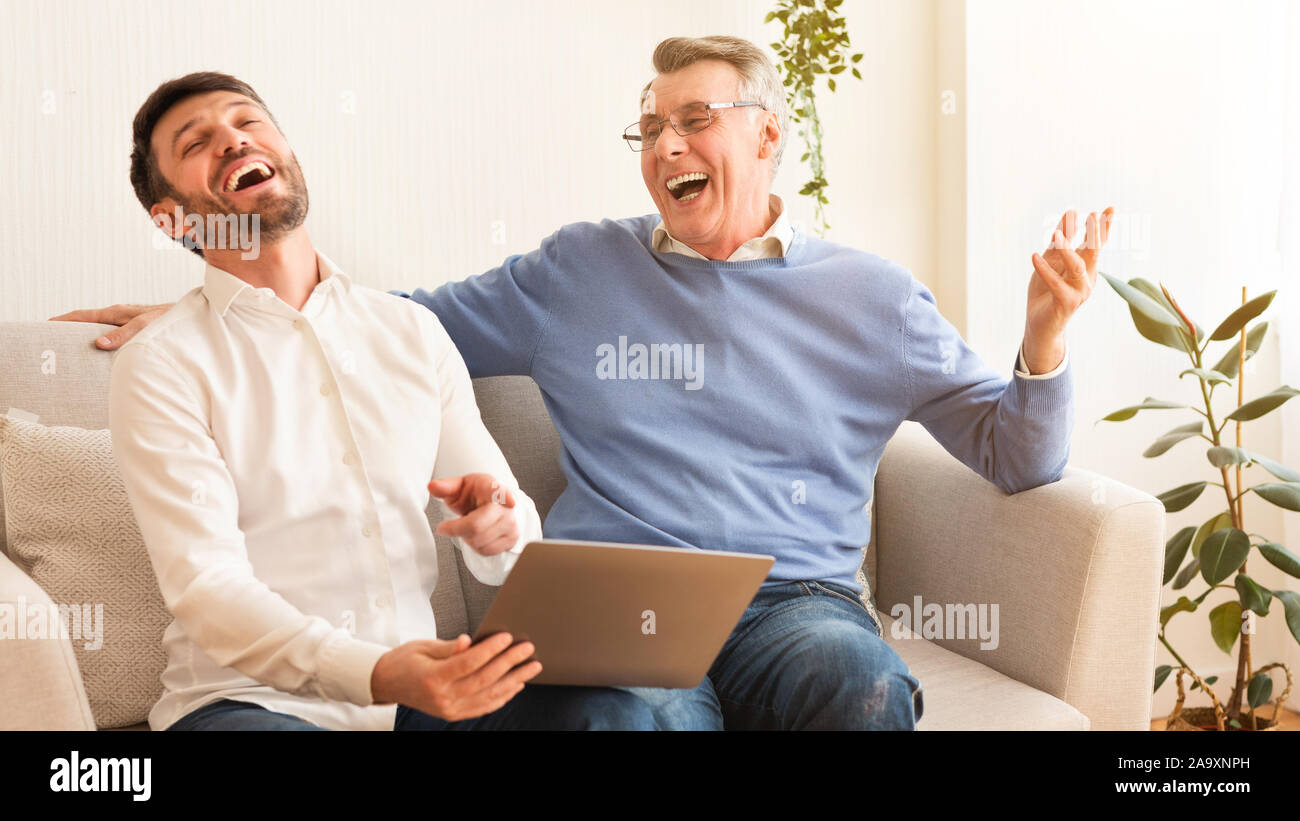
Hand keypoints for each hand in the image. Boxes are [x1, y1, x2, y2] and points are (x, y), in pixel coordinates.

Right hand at [48, 303, 173, 349]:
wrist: (190, 317)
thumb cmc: (169, 318)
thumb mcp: (146, 325)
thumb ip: (124, 334)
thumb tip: (98, 343)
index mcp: (116, 312)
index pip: (83, 315)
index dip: (63, 320)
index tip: (45, 325)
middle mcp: (119, 316)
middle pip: (87, 323)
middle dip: (69, 331)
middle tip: (52, 344)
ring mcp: (126, 323)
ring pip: (100, 330)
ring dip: (86, 338)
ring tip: (73, 354)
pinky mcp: (135, 330)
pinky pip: (113, 337)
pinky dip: (103, 343)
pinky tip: (102, 356)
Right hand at [370, 633, 540, 720]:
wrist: (386, 683)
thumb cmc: (404, 660)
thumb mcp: (423, 647)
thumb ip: (449, 647)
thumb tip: (468, 641)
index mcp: (433, 678)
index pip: (468, 663)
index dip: (490, 649)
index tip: (507, 636)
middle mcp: (442, 698)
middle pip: (484, 679)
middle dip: (509, 663)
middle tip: (528, 649)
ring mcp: (449, 709)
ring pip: (489, 695)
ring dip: (514, 680)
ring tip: (532, 667)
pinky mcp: (454, 715)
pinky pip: (484, 707)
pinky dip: (503, 696)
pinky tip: (516, 684)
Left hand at [427, 473, 518, 555]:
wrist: (492, 505)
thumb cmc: (475, 495)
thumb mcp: (458, 487)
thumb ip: (445, 487)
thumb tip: (432, 486)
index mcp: (492, 489)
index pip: (500, 492)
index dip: (505, 496)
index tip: (510, 501)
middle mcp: (506, 507)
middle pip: (475, 526)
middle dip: (456, 528)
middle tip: (447, 525)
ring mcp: (511, 524)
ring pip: (478, 542)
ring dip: (466, 538)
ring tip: (468, 526)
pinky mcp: (511, 539)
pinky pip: (486, 551)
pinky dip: (475, 546)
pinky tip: (476, 535)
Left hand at [1023, 207, 1113, 372]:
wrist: (1040, 324)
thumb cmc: (1047, 291)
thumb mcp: (1051, 262)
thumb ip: (1059, 242)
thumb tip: (1069, 215)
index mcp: (1086, 267)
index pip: (1097, 245)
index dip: (1104, 227)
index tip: (1110, 208)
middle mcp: (1087, 278)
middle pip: (1093, 253)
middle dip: (1094, 234)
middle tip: (1093, 215)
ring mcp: (1079, 291)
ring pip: (1076, 267)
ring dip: (1067, 249)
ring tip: (1055, 232)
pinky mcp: (1065, 302)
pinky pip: (1055, 283)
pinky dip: (1044, 269)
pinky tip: (1034, 256)